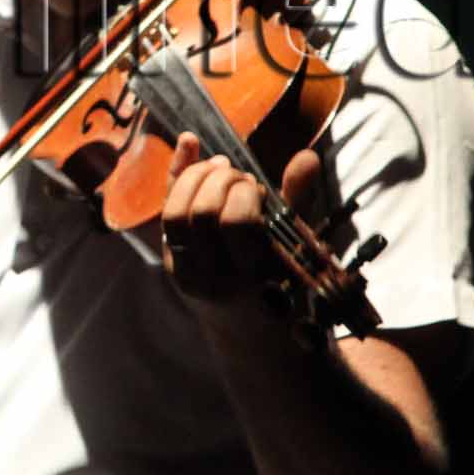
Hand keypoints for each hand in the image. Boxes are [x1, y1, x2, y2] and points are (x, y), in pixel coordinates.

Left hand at [160, 132, 323, 306]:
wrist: (248, 331)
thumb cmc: (280, 280)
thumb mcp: (294, 245)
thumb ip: (297, 200)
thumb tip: (307, 157)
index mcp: (251, 275)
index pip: (236, 222)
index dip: (246, 193)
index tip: (259, 189)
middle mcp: (213, 277)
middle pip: (202, 213)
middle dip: (222, 180)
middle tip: (239, 178)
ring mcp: (185, 270)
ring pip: (174, 212)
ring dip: (197, 176)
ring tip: (219, 168)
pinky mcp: (170, 260)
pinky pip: (166, 211)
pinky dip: (177, 175)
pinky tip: (190, 143)